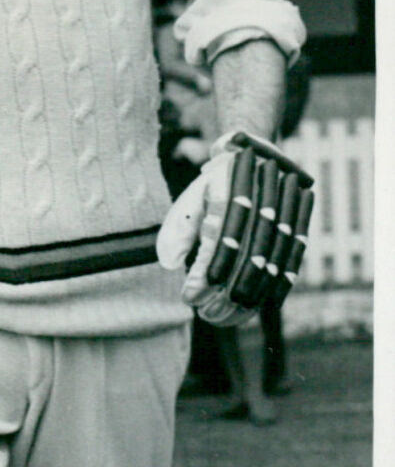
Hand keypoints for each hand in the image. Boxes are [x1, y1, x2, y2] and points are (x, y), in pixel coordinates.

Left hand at [156, 131, 313, 326]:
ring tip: (236, 314)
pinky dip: (283, 281)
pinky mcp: (297, 219)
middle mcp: (259, 198)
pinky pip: (295, 253)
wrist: (255, 151)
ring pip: (274, 256)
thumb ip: (178, 229)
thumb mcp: (192, 198)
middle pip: (249, 251)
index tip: (195, 295)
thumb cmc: (216, 184)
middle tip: (214, 313)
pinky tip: (269, 304)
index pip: (220, 238)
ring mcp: (282, 208)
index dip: (209, 267)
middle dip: (233, 286)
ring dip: (256, 290)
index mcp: (229, 191)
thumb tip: (169, 263)